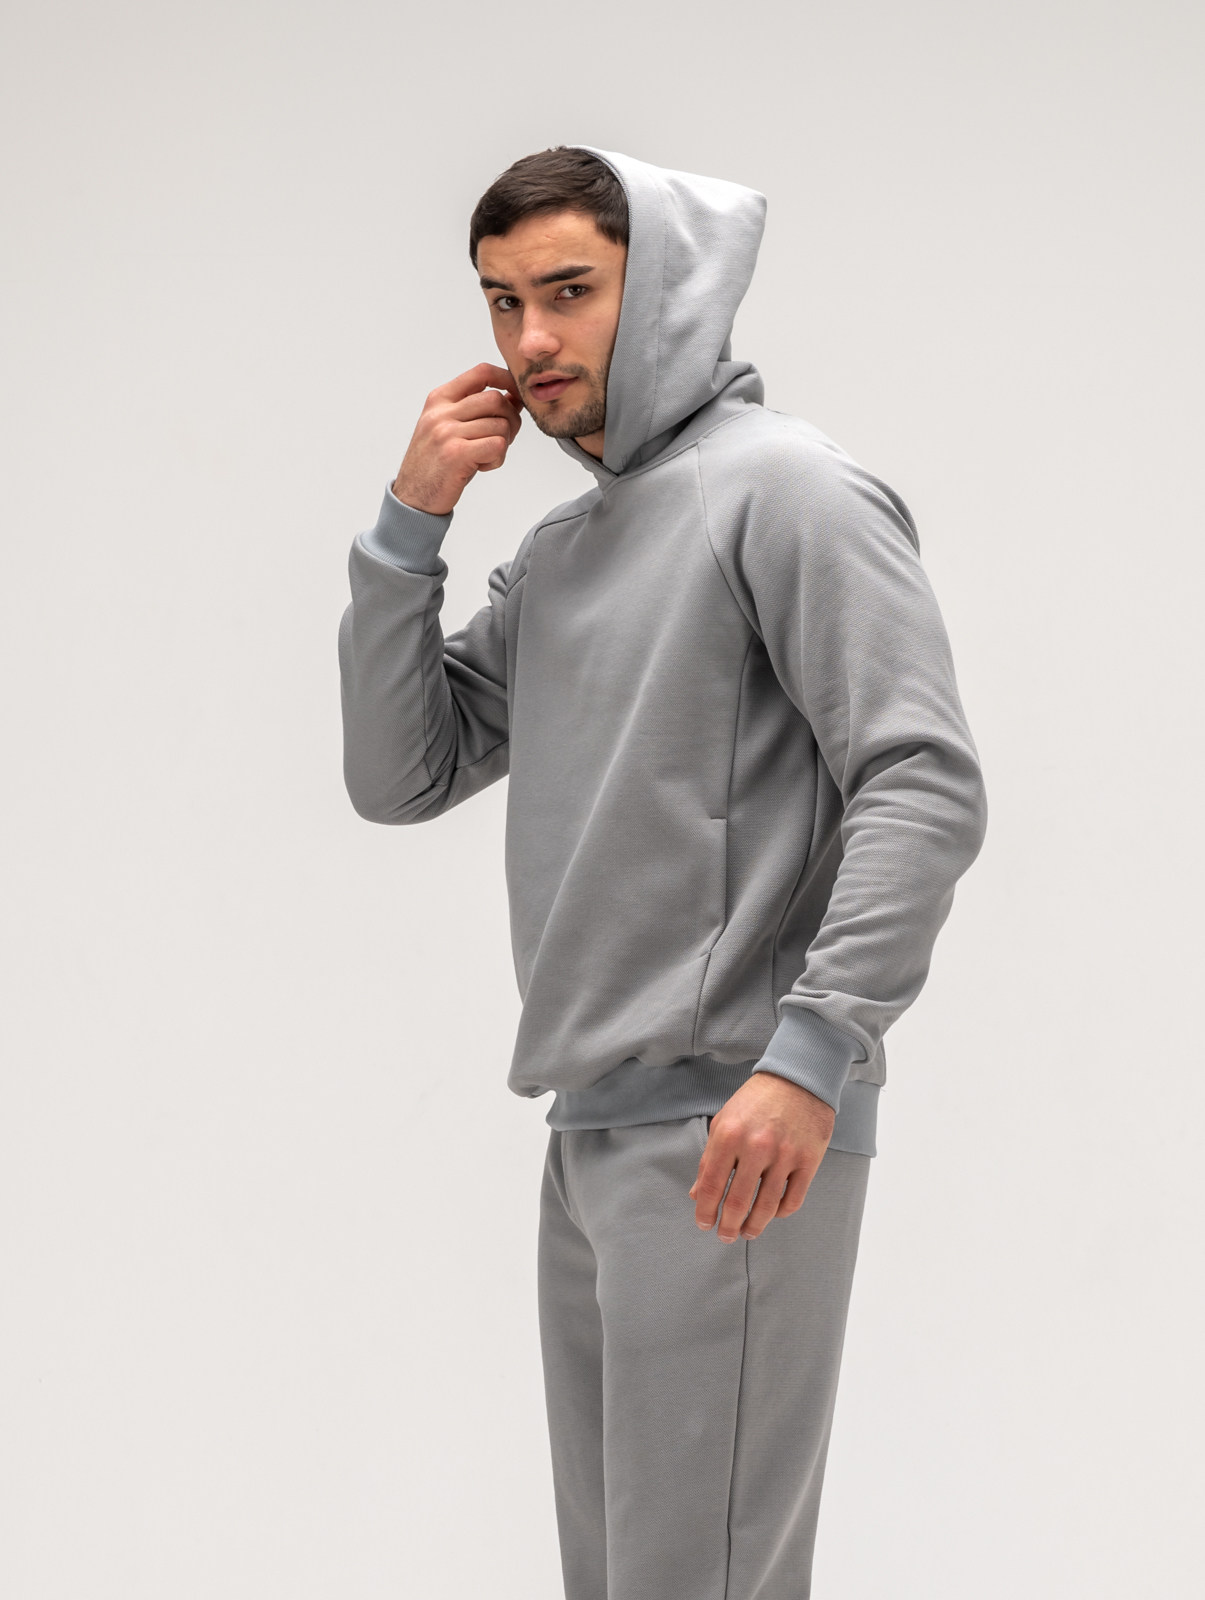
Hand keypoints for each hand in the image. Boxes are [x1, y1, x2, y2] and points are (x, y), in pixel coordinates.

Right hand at [393, 363, 521, 514]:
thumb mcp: (449, 427)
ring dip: (503, 445)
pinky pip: (497, 446)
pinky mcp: (456, 454)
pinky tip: (482, 466)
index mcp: (439, 399)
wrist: (413, 498)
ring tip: (485, 457)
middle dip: (511, 420)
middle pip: (496, 400)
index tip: (517, 394)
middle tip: (504, 439)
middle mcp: (441, 412)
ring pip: (500, 425)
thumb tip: (513, 396)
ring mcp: (447, 432)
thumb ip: (476, 410)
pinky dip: (498, 459)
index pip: (481, 373)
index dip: (507, 379)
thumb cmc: (435, 464)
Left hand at [689, 1073, 834, 1242]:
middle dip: (728, 1226)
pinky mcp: (809, 1160)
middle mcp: (756, 1146)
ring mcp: (785, 1154)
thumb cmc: (755, 1101)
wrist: (797, 1078)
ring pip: (766, 1207)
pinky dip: (779, 1214)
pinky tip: (771, 1215)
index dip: (705, 1212)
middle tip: (725, 1236)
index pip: (712, 1186)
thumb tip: (698, 1195)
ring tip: (747, 1233)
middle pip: (738, 1203)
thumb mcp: (724, 1122)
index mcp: (728, 1135)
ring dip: (753, 1227)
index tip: (704, 1224)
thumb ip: (709, 1159)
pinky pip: (792, 1200)